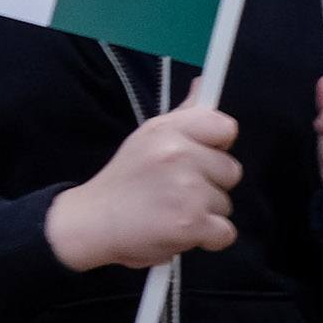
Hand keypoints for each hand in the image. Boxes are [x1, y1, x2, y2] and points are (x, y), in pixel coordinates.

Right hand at [47, 106, 241, 272]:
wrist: (91, 223)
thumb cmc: (124, 182)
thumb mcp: (147, 139)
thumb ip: (182, 115)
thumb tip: (203, 84)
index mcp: (167, 130)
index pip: (224, 127)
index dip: (217, 145)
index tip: (200, 157)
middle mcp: (178, 154)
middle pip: (231, 170)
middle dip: (210, 185)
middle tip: (177, 191)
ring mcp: (187, 190)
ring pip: (226, 203)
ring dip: (205, 213)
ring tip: (172, 211)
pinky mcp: (192, 223)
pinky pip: (225, 232)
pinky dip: (207, 238)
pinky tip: (180, 231)